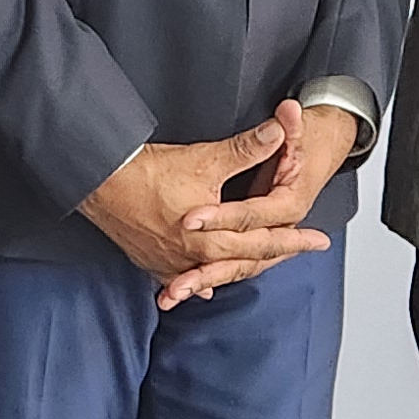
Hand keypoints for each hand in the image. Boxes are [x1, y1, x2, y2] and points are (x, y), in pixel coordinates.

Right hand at [81, 111, 333, 307]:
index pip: (266, 242)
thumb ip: (248, 148)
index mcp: (214, 239)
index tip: (319, 241)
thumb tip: (280, 131)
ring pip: (215, 273)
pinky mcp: (151, 262)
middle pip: (245, 262)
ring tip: (259, 266)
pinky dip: (198, 280)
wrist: (99, 184)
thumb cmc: (149, 173)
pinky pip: (181, 277)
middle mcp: (195, 259)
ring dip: (240, 267)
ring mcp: (171, 264)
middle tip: (301, 249)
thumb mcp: (206, 158)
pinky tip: (203, 286)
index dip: (296, 239)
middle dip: (275, 255)